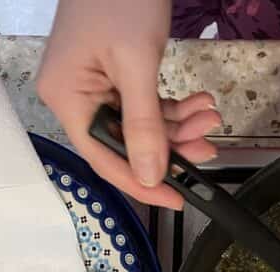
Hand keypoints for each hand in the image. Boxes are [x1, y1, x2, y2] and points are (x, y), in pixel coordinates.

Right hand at [36, 0, 220, 208]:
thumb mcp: (136, 64)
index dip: (142, 183)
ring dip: (178, 125)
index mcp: (68, 99)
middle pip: (125, 144)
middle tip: (210, 144)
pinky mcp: (112, 73)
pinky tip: (199, 102)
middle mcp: (74, 98)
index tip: (178, 199)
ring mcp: (93, 85)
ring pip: (139, 126)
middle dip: (171, 146)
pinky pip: (142, 104)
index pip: (104, 158)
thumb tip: (150, 177)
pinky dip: (171, 106)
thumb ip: (144, 125)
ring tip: (211, 114)